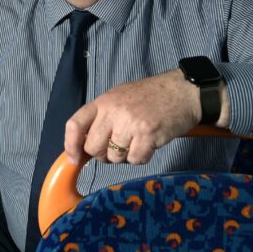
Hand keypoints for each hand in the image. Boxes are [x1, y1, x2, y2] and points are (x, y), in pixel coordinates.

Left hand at [64, 69, 220, 165]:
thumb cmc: (150, 96)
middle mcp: (113, 111)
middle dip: (103, 154)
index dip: (70, 146)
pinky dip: (141, 157)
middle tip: (117, 146)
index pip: (75, 125)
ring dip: (124, 156)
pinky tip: (148, 144)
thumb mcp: (118, 98)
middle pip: (93, 148)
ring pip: (114, 157)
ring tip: (136, 140)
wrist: (182, 91)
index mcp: (103, 102)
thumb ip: (101, 118)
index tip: (74, 159)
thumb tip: (84, 146)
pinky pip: (135, 160)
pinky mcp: (148, 134)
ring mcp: (130, 123)